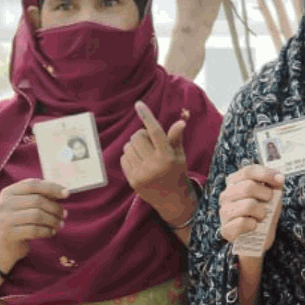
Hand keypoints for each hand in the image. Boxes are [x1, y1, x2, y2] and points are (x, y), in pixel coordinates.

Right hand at [0, 179, 67, 270]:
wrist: (3, 245)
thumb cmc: (21, 221)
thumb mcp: (27, 206)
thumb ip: (42, 196)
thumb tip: (64, 192)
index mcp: (8, 192)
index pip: (32, 184)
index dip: (51, 188)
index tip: (67, 194)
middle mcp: (3, 204)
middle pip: (37, 200)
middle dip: (55, 208)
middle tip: (64, 215)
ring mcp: (4, 219)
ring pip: (37, 215)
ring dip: (53, 220)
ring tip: (60, 224)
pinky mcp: (8, 234)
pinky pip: (34, 230)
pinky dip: (47, 231)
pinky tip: (52, 232)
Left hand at [122, 102, 190, 217]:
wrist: (173, 200)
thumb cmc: (177, 172)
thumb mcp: (179, 155)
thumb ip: (175, 138)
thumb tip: (180, 122)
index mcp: (168, 156)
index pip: (155, 131)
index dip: (147, 116)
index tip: (138, 104)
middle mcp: (155, 165)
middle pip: (138, 137)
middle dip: (141, 136)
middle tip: (149, 142)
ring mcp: (142, 173)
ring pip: (128, 147)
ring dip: (134, 146)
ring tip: (145, 154)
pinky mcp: (133, 180)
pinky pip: (124, 158)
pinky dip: (129, 156)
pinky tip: (139, 162)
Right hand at [218, 164, 283, 248]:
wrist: (259, 239)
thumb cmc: (264, 213)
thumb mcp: (272, 196)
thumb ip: (275, 185)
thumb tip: (280, 178)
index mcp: (235, 183)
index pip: (248, 171)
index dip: (266, 174)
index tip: (280, 180)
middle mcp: (226, 195)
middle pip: (248, 187)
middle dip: (266, 194)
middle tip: (270, 201)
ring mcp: (223, 212)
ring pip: (247, 205)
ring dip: (262, 212)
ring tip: (262, 216)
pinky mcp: (225, 229)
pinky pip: (243, 223)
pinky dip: (254, 224)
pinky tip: (254, 226)